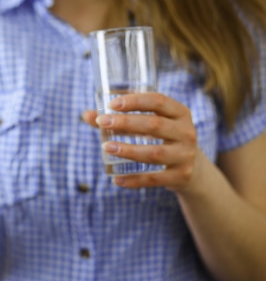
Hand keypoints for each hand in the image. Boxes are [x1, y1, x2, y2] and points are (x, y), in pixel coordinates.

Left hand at [82, 92, 203, 191]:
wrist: (193, 169)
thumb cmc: (162, 138)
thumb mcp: (149, 124)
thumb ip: (120, 118)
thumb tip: (86, 115)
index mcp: (180, 113)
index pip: (158, 101)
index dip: (135, 101)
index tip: (112, 104)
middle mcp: (187, 132)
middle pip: (154, 125)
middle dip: (126, 123)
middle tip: (102, 122)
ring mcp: (185, 155)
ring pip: (154, 153)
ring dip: (128, 150)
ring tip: (106, 147)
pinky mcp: (181, 176)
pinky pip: (154, 179)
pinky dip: (134, 180)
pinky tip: (116, 179)